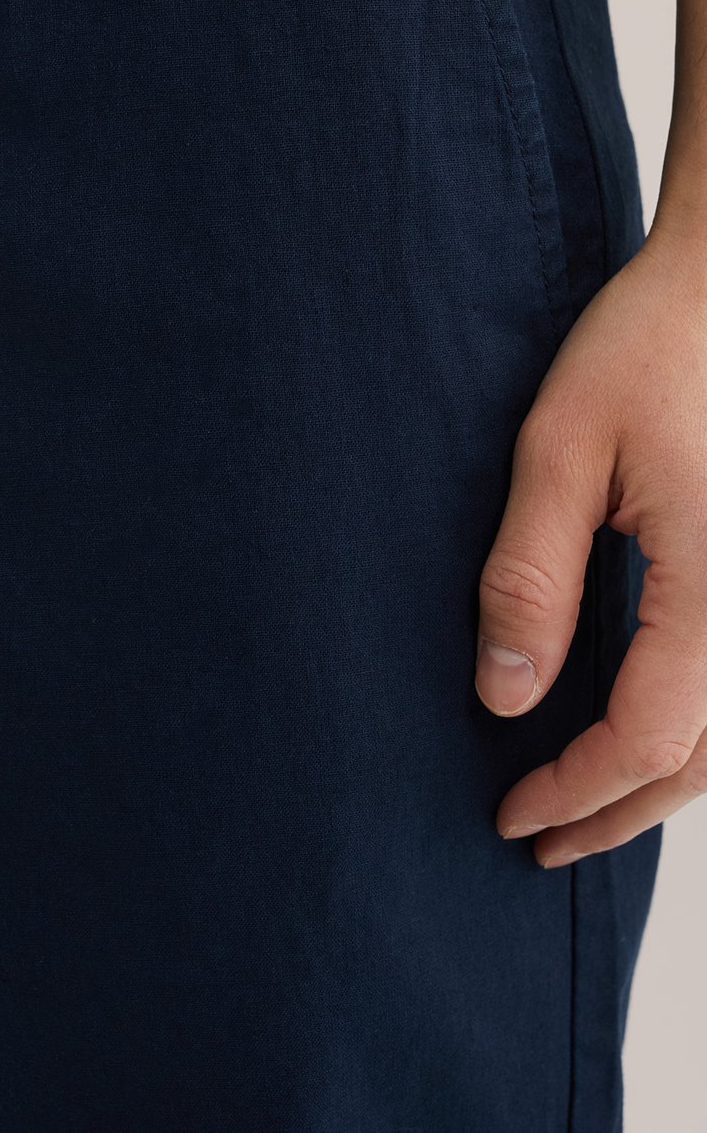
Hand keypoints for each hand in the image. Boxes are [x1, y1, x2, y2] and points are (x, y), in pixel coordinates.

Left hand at [475, 222, 706, 866]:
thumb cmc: (643, 350)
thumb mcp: (558, 450)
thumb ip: (529, 578)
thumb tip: (505, 697)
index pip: (651, 735)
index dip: (575, 788)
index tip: (509, 810)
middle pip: (704, 760)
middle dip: (618, 812)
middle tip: (541, 842)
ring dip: (660, 784)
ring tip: (585, 808)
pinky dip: (692, 734)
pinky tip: (645, 735)